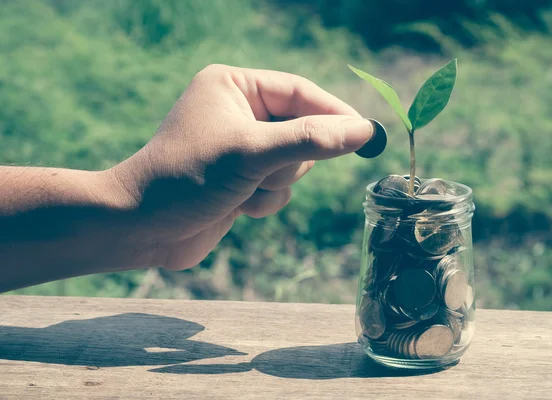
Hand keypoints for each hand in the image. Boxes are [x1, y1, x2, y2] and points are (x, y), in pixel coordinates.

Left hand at [111, 64, 373, 270]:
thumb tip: (364, 130)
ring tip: (241, 190)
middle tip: (266, 171)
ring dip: (274, 183)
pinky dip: (265, 200)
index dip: (335, 113)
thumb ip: (310, 140)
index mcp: (234, 86)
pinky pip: (279, 186)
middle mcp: (239, 111)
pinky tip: (236, 205)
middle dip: (288, 159)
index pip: (300, 91)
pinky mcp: (242, 178)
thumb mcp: (251, 153)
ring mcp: (242, 147)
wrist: (142, 227)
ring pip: (294, 163)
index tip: (367, 134)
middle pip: (302, 129)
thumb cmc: (188, 178)